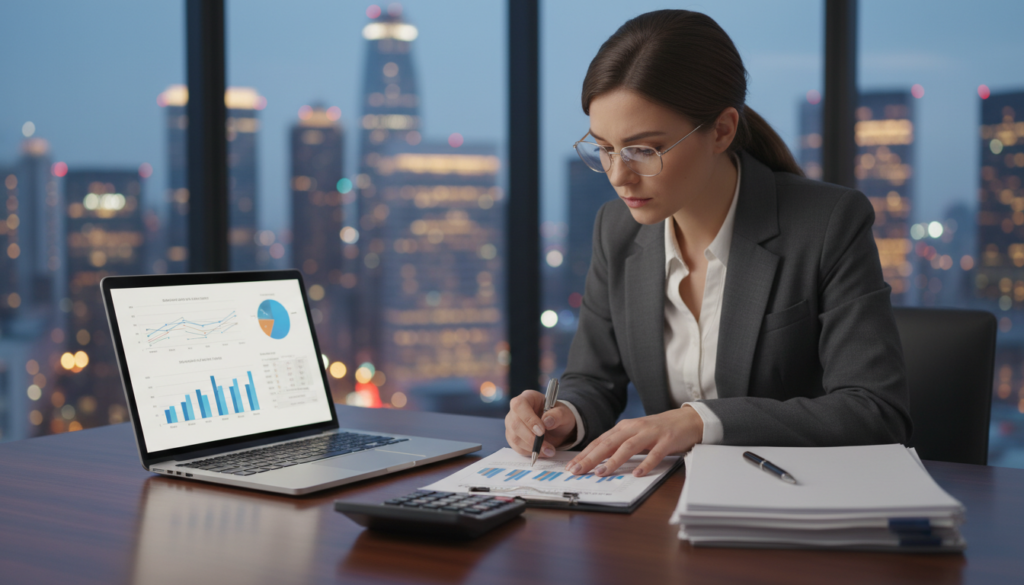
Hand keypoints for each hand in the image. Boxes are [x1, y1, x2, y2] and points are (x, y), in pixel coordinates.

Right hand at [505, 390, 576, 457]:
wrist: (557, 427)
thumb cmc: (558, 416)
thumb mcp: (564, 413)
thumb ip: (557, 415)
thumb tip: (547, 421)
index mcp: (527, 397)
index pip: (519, 405)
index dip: (528, 419)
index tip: (542, 431)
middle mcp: (515, 410)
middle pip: (515, 424)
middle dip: (531, 438)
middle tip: (548, 447)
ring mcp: (512, 424)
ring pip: (515, 438)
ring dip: (532, 448)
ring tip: (549, 451)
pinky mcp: (513, 437)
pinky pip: (517, 447)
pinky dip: (530, 452)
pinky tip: (542, 452)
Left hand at [565, 405, 703, 477]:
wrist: (687, 419)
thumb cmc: (658, 430)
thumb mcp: (635, 435)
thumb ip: (618, 445)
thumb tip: (597, 461)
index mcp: (624, 428)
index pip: (600, 441)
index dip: (585, 454)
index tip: (571, 466)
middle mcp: (634, 428)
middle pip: (608, 443)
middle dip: (591, 458)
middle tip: (577, 470)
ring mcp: (650, 434)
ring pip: (628, 447)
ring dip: (613, 460)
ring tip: (601, 473)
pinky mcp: (667, 440)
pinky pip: (655, 454)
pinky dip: (646, 464)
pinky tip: (637, 474)